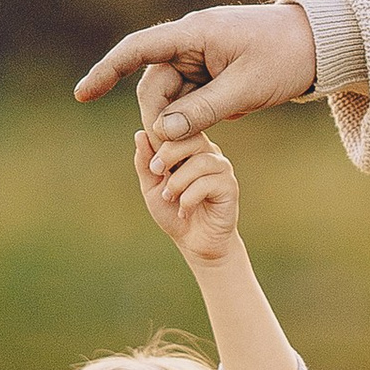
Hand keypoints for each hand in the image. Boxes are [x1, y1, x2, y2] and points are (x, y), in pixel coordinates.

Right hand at [73, 0, 317, 145]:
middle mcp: (191, 42)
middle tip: (176, 153)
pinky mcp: (213, 72)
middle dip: (160, 119)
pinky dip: (195, 119)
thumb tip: (160, 131)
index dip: (107, 71)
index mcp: (194, 34)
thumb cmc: (285, 58)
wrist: (321, 44)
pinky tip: (216, 129)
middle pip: (155, 85)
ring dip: (179, 124)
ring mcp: (201, 57)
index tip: (82, 95)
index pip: (138, 50)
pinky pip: (191, 98)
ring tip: (200, 146)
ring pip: (172, 97)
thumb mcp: (245, 90)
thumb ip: (201, 112)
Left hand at [134, 120, 241, 269]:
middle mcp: (208, 152)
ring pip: (200, 162)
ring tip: (170, 198)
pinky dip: (189, 199)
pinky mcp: (229, 186)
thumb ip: (145, 162)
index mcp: (189, 147)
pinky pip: (207, 183)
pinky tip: (185, 211)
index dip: (161, 138)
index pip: (177, 127)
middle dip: (168, 154)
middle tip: (157, 173)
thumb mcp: (151, 186)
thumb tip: (140, 134)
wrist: (194, 242)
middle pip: (192, 137)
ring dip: (178, 182)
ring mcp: (221, 168)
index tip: (152, 164)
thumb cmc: (173, 211)